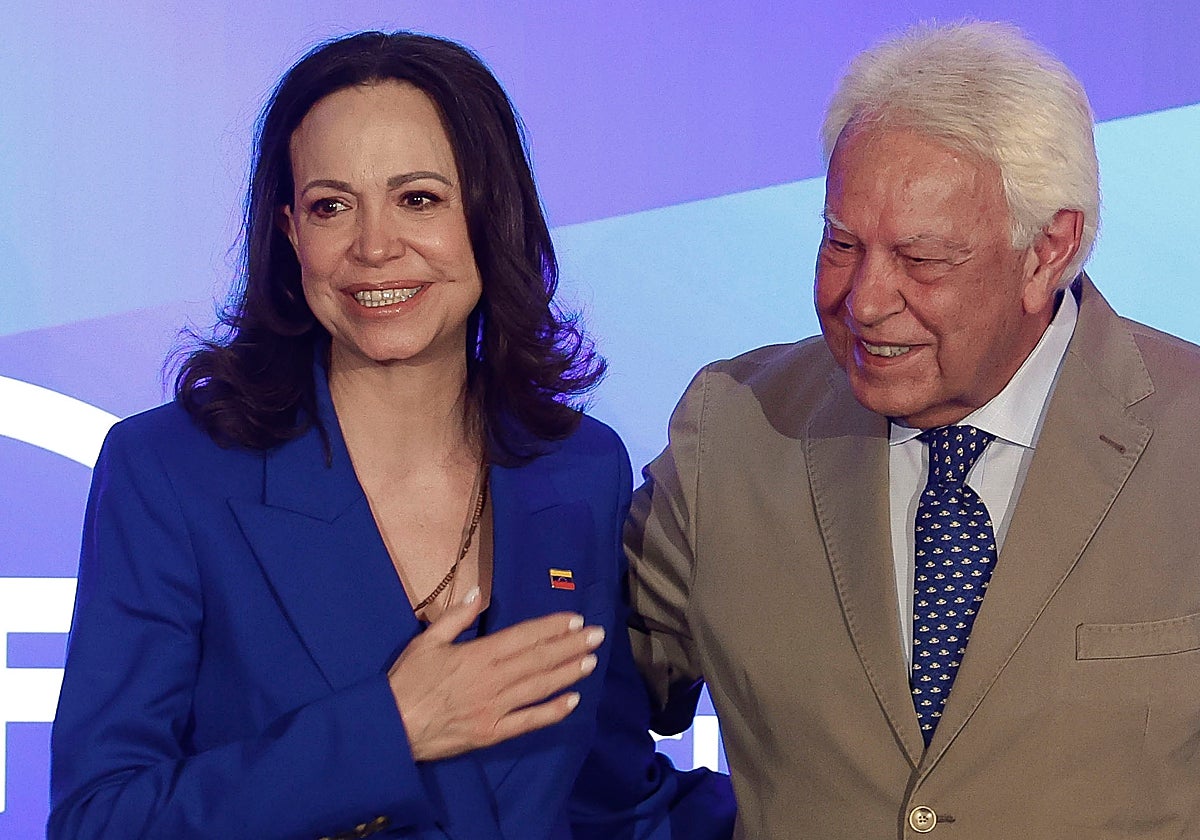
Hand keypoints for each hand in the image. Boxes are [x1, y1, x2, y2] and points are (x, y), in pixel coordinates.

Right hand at [388, 587, 604, 761]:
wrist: (391, 728)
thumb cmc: (406, 682)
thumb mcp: (426, 641)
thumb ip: (455, 617)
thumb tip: (477, 594)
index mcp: (478, 655)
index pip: (524, 637)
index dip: (552, 628)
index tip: (574, 620)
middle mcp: (493, 680)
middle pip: (539, 660)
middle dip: (571, 646)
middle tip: (597, 635)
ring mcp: (495, 708)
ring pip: (540, 687)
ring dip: (568, 673)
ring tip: (591, 661)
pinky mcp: (492, 733)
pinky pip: (528, 721)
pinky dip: (552, 712)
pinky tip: (572, 702)